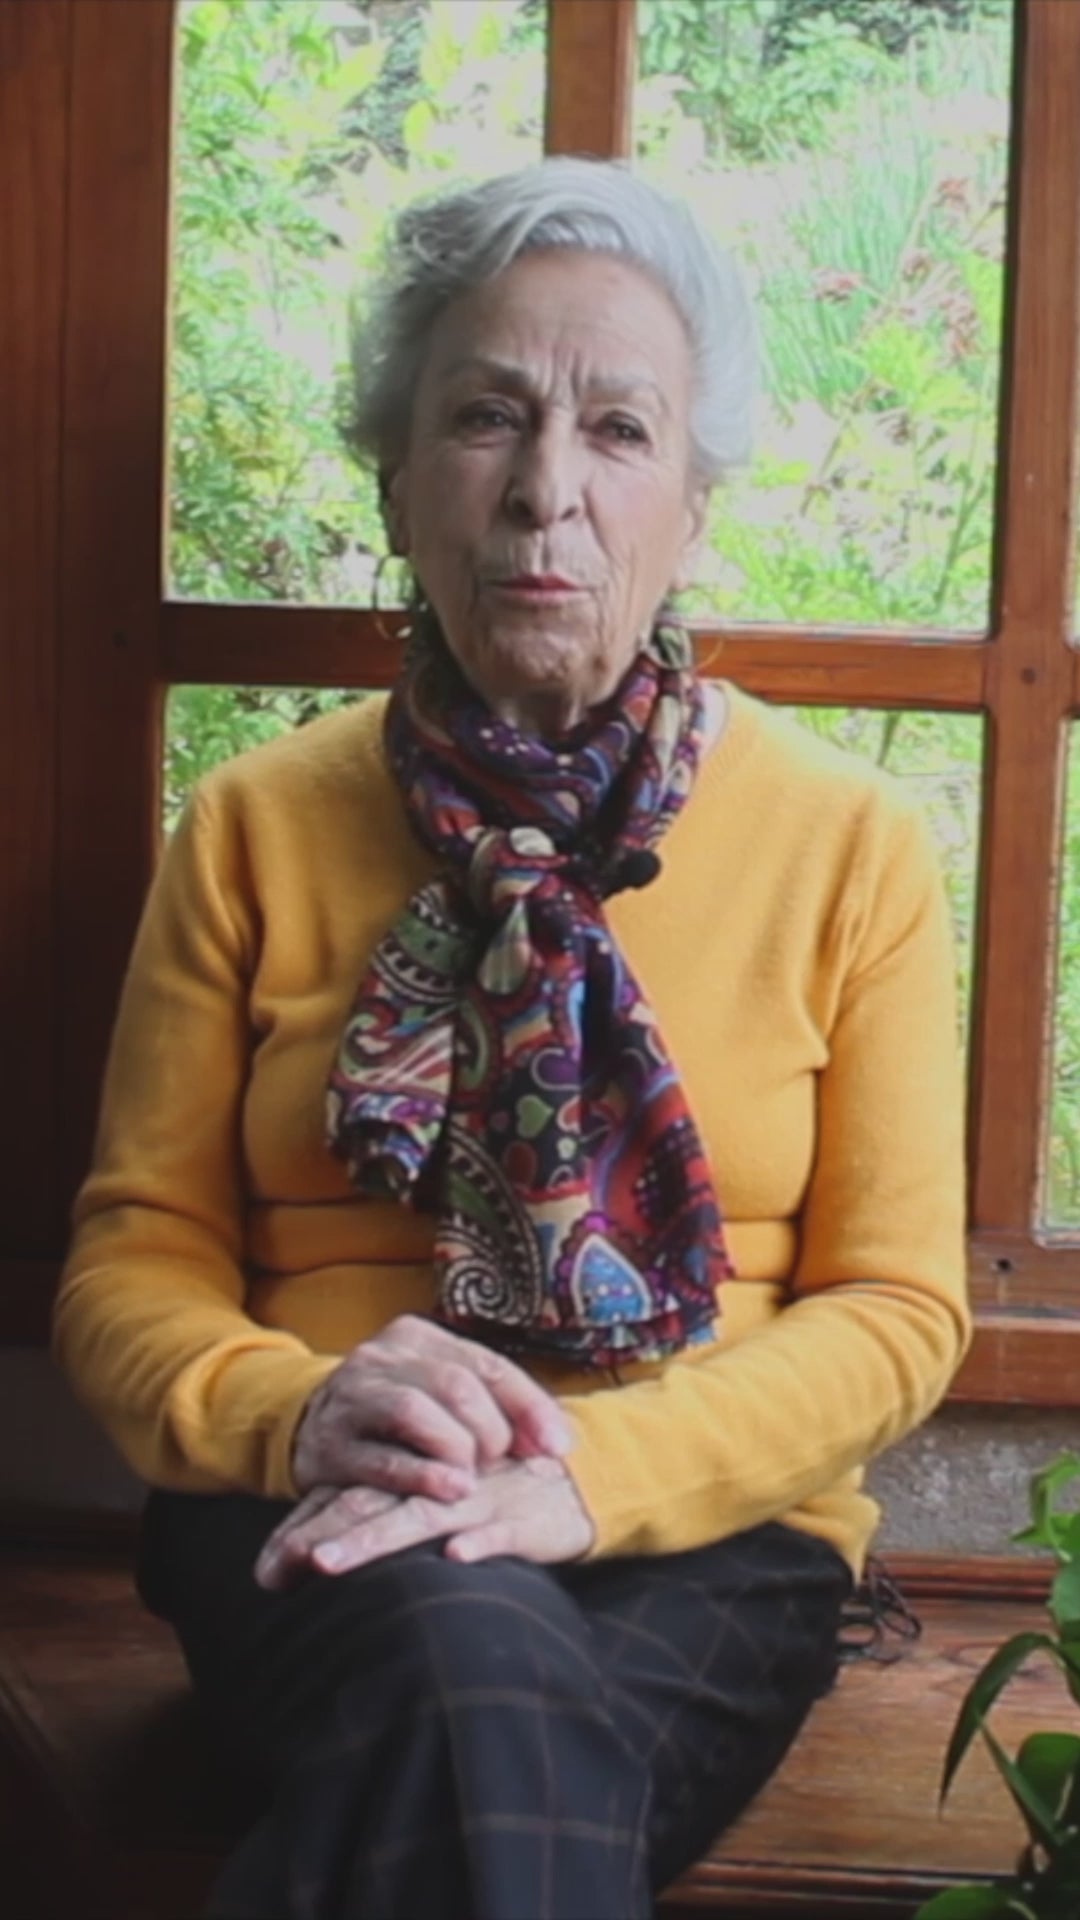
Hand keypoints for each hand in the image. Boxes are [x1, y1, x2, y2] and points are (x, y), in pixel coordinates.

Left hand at [255, 1455, 595, 1589]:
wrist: (580, 1481)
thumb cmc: (502, 1497)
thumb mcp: (446, 1506)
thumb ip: (392, 1525)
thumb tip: (321, 1565)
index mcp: (415, 1484)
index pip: (350, 1504)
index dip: (306, 1533)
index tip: (264, 1574)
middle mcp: (438, 1490)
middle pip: (371, 1509)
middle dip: (323, 1537)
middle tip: (279, 1567)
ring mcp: (479, 1504)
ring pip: (422, 1519)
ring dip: (376, 1541)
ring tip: (329, 1562)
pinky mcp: (523, 1523)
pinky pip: (501, 1534)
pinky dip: (480, 1545)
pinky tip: (456, 1557)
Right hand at [291, 1314, 572, 1502]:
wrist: (305, 1430)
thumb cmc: (394, 1418)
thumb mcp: (439, 1395)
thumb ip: (494, 1408)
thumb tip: (557, 1441)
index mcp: (416, 1337)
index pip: (488, 1365)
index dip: (530, 1407)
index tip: (558, 1447)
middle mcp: (381, 1358)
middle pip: (455, 1385)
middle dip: (489, 1431)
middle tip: (497, 1463)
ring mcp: (351, 1399)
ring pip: (415, 1412)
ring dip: (456, 1449)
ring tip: (473, 1479)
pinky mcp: (329, 1446)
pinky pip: (381, 1460)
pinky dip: (422, 1476)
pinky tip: (451, 1491)